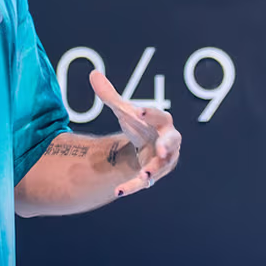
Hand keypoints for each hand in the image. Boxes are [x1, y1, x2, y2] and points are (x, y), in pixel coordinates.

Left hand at [89, 69, 181, 196]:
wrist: (144, 145)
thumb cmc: (138, 124)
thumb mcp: (124, 110)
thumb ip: (110, 95)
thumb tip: (93, 73)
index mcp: (162, 122)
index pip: (159, 115)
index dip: (149, 113)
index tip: (137, 110)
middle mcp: (168, 140)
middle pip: (172, 142)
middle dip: (167, 145)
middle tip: (162, 149)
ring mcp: (164, 159)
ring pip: (161, 166)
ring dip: (154, 171)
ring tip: (145, 176)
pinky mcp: (155, 173)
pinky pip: (144, 183)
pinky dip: (133, 187)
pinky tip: (118, 192)